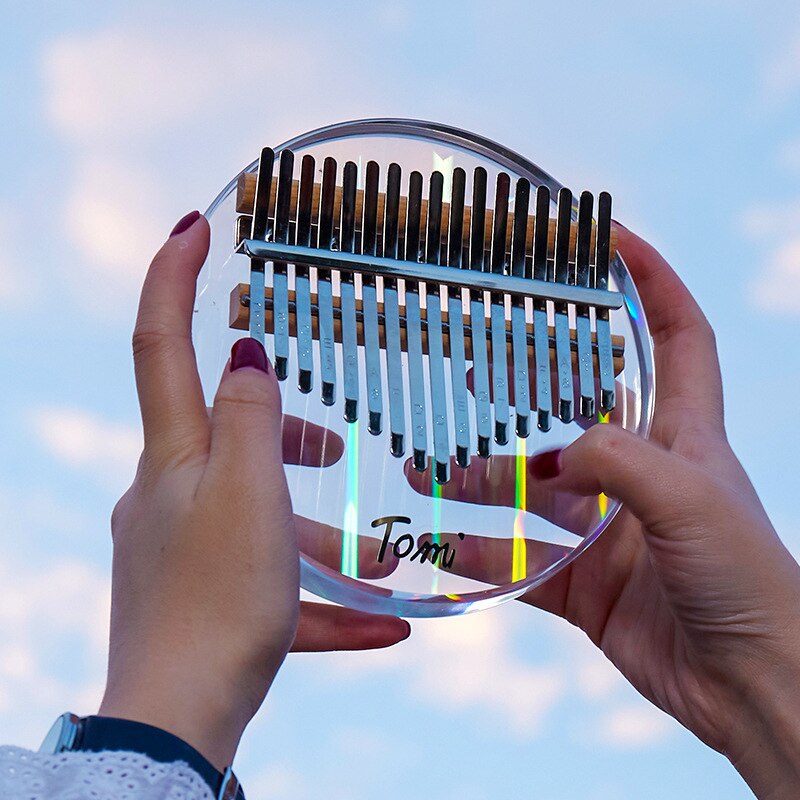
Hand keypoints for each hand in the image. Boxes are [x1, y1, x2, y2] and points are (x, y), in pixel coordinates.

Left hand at [100, 211, 408, 770]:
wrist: (180, 718)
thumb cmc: (216, 600)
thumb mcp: (248, 494)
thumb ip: (252, 419)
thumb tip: (246, 352)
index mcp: (174, 455)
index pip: (161, 342)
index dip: (172, 276)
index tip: (195, 224)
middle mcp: (170, 491)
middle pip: (224, 430)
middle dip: (280, 425)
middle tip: (330, 439)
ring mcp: (185, 543)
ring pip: (259, 511)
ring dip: (316, 525)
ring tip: (378, 556)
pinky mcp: (206, 592)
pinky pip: (271, 581)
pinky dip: (320, 596)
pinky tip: (382, 627)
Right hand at [408, 224, 799, 798]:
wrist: (753, 689)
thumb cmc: (750, 584)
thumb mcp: (690, 503)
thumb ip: (621, 462)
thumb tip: (556, 455)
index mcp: (685, 435)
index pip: (678, 335)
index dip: (653, 281)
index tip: (611, 237)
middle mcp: (644, 473)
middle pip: (579, 409)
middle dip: (528, 387)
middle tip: (471, 368)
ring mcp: (609, 528)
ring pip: (531, 490)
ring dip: (481, 481)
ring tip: (428, 470)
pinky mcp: (584, 581)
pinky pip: (520, 559)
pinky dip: (481, 555)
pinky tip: (439, 546)